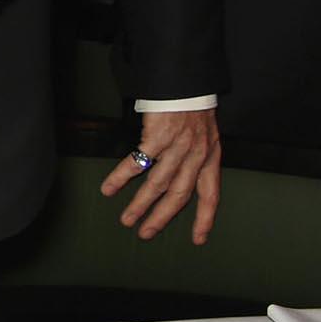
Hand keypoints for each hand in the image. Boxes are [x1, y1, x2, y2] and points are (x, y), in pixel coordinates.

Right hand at [100, 108, 221, 242]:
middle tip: (145, 233)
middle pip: (179, 196)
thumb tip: (183, 174)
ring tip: (126, 219)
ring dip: (140, 204)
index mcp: (210, 158)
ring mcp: (177, 148)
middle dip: (161, 218)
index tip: (197, 240)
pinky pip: (137, 162)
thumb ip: (197, 155)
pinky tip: (110, 187)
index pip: (210, 196)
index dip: (204, 219)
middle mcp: (196, 157)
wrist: (186, 81)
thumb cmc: (192, 105)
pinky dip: (122, 176)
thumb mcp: (205, 133)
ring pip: (157, 184)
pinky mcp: (157, 136)